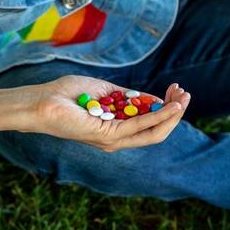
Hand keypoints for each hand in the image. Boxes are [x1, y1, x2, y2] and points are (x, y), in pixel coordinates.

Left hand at [29, 75, 189, 151]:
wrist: (44, 102)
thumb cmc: (68, 95)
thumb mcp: (105, 91)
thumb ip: (127, 97)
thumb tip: (153, 98)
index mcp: (116, 130)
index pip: (150, 123)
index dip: (167, 108)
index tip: (176, 89)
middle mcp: (117, 139)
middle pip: (157, 131)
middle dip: (175, 113)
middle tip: (185, 94)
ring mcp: (113, 140)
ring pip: (153, 132)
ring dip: (171, 115)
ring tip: (183, 98)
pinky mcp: (107, 136)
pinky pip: (138, 126)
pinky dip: (156, 116)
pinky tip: (169, 106)